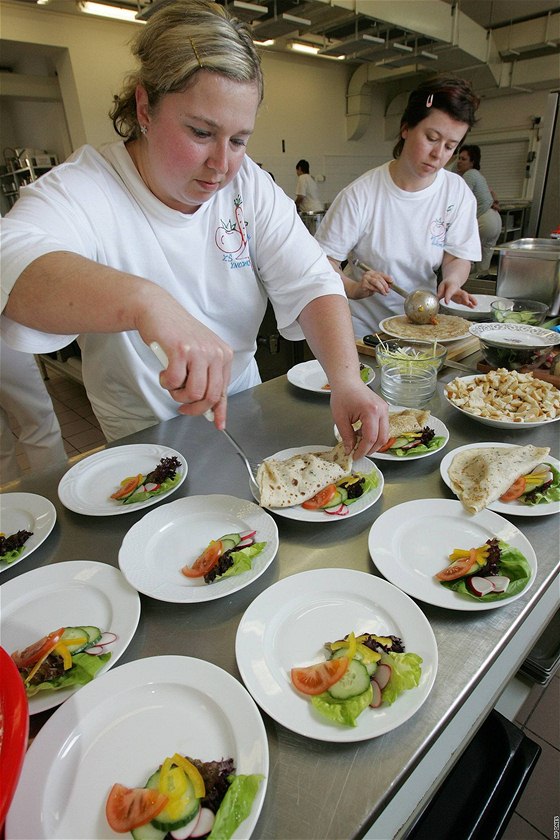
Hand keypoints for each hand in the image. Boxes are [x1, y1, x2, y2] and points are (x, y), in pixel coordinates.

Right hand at [137, 294, 232, 428]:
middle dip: (194, 407)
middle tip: (181, 404)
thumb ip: (206, 377)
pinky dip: (166, 383)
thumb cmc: (176, 333)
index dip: (219, 410)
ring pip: (194, 393)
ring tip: (171, 383)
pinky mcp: (180, 350)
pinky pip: (175, 382)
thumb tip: (210, 409)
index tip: (216, 423)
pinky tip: (164, 372)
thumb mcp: (199, 353)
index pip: (224, 390)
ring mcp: (199, 351)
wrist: (157, 310)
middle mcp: (215, 353)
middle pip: (210, 396)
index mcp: (224, 355)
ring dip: (178, 395)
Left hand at [330, 383, 388, 459]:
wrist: (347, 381)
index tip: (355, 456)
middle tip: (359, 454)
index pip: (371, 438)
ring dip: (373, 442)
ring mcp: (385, 409)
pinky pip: (383, 427)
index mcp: (371, 411)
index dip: (363, 450)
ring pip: (385, 434)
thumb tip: (350, 450)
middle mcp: (382, 410)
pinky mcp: (384, 409)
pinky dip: (374, 434)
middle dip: (371, 449)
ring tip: (359, 442)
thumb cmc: (342, 395)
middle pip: (382, 438)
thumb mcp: (340, 418)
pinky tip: (362, 433)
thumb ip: (346, 436)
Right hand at [349, 268, 393, 299]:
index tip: (392, 282)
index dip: (387, 278)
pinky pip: (372, 287)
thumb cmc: (366, 288)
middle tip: (388, 290)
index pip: (381, 274)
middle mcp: (368, 274)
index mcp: (372, 273)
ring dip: (382, 288)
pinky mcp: (363, 284)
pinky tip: (381, 293)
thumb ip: (381, 284)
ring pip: (376, 282)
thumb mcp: (375, 285)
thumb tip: (390, 285)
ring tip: (385, 293)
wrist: (356, 291)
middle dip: (385, 284)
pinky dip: (378, 291)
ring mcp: (365, 278)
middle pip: (379, 278)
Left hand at [437, 278, 476, 307]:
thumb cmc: (447, 285)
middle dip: (465, 297)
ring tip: (475, 304)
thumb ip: (439, 292)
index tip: (447, 302)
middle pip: (463, 293)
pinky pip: (467, 301)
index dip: (448, 297)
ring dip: (471, 300)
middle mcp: (458, 291)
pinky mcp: (462, 299)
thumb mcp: (441, 286)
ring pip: (468, 296)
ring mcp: (461, 295)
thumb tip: (437, 298)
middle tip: (467, 302)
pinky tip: (473, 307)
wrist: (452, 281)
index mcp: (451, 287)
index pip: (449, 292)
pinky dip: (471, 304)